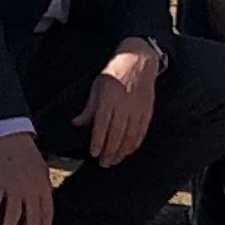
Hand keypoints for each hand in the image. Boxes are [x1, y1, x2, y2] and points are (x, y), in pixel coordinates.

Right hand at [0, 131, 56, 224]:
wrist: (10, 135)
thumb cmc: (26, 156)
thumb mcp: (41, 172)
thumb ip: (42, 192)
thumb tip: (42, 212)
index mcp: (43, 187)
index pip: (46, 216)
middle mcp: (30, 189)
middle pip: (31, 219)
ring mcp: (14, 185)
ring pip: (13, 214)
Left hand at [84, 48, 159, 164]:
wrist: (138, 61)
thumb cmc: (114, 74)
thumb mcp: (97, 87)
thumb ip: (89, 108)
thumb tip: (76, 124)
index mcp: (108, 98)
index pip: (102, 124)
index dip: (98, 141)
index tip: (93, 153)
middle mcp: (123, 105)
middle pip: (116, 134)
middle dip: (109, 151)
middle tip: (103, 163)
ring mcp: (137, 109)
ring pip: (130, 136)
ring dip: (121, 151)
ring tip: (114, 161)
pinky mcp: (147, 111)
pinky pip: (141, 132)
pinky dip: (134, 144)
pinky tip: (128, 151)